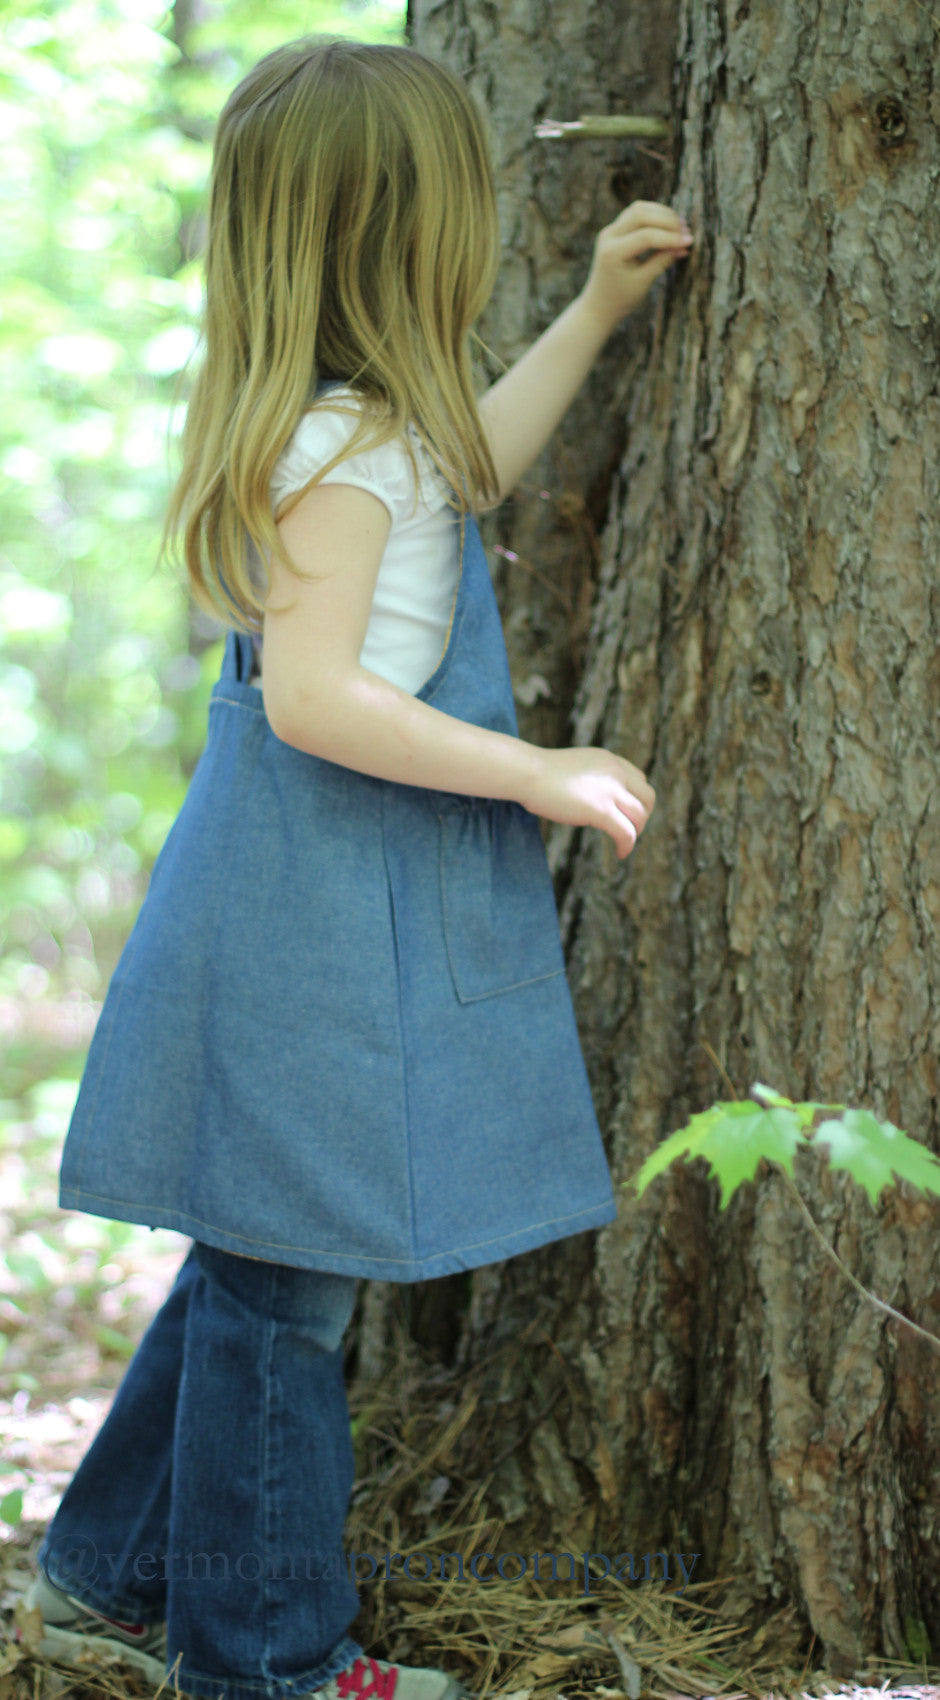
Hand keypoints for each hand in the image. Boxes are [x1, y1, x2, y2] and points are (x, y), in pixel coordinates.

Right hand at [521, 746, 655, 858]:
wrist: (527, 772)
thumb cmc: (538, 772)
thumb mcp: (573, 768)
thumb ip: (588, 778)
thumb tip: (587, 797)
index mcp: (609, 760)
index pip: (639, 779)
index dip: (636, 799)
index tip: (626, 813)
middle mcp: (616, 772)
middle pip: (648, 797)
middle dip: (642, 817)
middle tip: (628, 829)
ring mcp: (610, 791)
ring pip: (641, 816)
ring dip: (636, 832)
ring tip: (623, 844)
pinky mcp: (601, 810)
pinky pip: (627, 833)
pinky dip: (627, 846)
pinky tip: (620, 854)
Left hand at [579, 201, 692, 335]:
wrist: (599, 304)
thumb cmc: (621, 298)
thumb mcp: (643, 282)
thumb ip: (662, 261)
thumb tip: (683, 245)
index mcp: (612, 253)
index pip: (646, 236)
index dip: (670, 238)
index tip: (689, 242)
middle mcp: (608, 236)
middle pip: (641, 214)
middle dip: (667, 221)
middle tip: (686, 232)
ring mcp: (610, 230)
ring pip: (638, 209)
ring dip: (661, 214)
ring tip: (680, 227)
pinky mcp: (615, 229)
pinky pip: (635, 214)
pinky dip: (654, 215)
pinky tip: (669, 225)